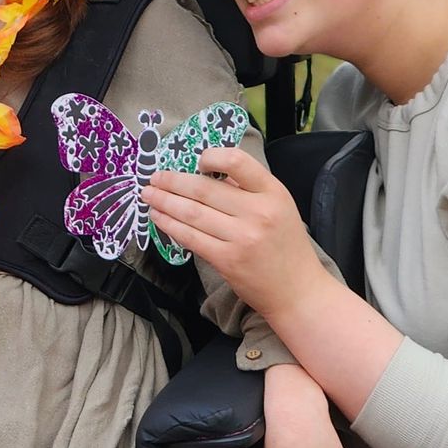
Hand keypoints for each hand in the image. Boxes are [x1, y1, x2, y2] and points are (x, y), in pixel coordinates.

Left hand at [145, 147, 329, 319]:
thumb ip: (247, 188)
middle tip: (154, 177)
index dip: (211, 157)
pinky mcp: (227, 260)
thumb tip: (207, 173)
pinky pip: (191, 238)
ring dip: (165, 202)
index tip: (196, 161)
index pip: (237, 161)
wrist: (298, 291)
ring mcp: (242, 237)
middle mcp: (258, 212)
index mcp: (272, 192)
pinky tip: (159, 218)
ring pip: (192, 213)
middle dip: (172, 181)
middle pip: (204, 189)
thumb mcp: (279, 206)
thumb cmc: (285, 245)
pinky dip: (170, 226)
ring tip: (149, 195)